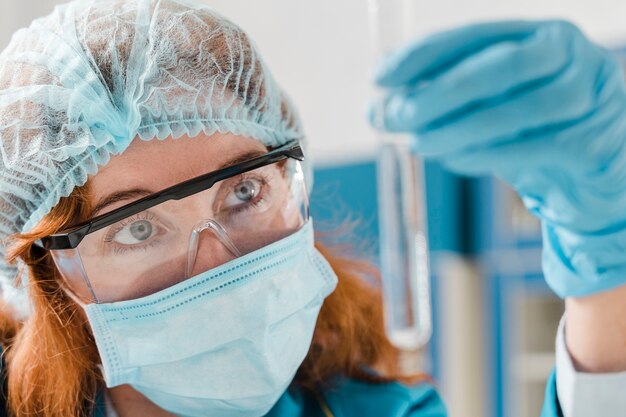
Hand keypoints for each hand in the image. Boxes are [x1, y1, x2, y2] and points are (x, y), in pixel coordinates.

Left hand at [370, 20, 625, 296]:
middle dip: (437, 94)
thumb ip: (438, 101)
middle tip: (394, 117)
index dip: (422, 56)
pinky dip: (485, 156)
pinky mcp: (595, 143)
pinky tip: (454, 161)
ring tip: (419, 144)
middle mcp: (570, 56)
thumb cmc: (532, 129)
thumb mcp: (487, 105)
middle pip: (498, 67)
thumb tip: (375, 109)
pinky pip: (532, 149)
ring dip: (455, 131)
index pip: (474, 36)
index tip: (378, 78)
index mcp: (539, 35)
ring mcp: (590, 98)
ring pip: (515, 111)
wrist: (594, 170)